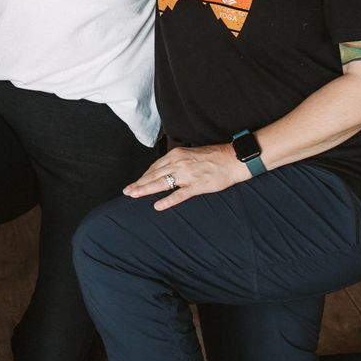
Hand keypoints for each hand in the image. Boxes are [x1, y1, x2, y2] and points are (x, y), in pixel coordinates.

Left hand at [125, 143, 247, 209]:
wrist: (233, 158)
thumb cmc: (214, 156)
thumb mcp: (191, 154)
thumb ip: (177, 161)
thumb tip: (166, 170)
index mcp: (176, 155)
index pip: (155, 167)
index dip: (144, 176)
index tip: (136, 182)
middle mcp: (178, 163)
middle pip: (154, 175)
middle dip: (139, 183)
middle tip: (127, 191)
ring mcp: (187, 175)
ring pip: (161, 183)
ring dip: (146, 190)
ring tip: (134, 196)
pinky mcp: (197, 186)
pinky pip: (179, 195)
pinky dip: (168, 200)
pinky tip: (158, 206)